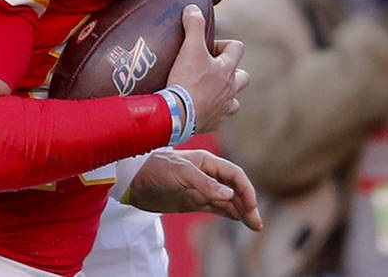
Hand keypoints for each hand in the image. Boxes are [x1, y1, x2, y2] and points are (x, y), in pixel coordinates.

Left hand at [126, 148, 262, 230]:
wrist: (131, 180)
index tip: (251, 208)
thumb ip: (205, 184)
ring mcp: (200, 188)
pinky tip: (238, 219)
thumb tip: (229, 195)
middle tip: (256, 223)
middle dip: (248, 204)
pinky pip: (216, 208)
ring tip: (253, 225)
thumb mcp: (180, 174)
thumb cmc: (154, 169)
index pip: (235, 175)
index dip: (246, 190)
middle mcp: (206, 174)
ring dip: (241, 211)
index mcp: (206, 162)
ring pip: (228, 200)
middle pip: (234, 189)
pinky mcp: (191, 201)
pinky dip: (229, 213)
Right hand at [167, 5, 247, 133]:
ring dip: (225, 95)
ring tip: (208, 92)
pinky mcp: (213, 123)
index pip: (237, 48)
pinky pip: (218, 118)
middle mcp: (230, 89)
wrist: (179, 114)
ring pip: (234, 101)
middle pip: (243, 77)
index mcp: (227, 69)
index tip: (208, 47)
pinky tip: (198, 110)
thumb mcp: (189, 48)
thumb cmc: (187, 81)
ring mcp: (223, 107)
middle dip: (231, 72)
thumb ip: (193, 26)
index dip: (224, 44)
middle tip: (211, 70)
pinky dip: (211, 113)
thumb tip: (194, 8)